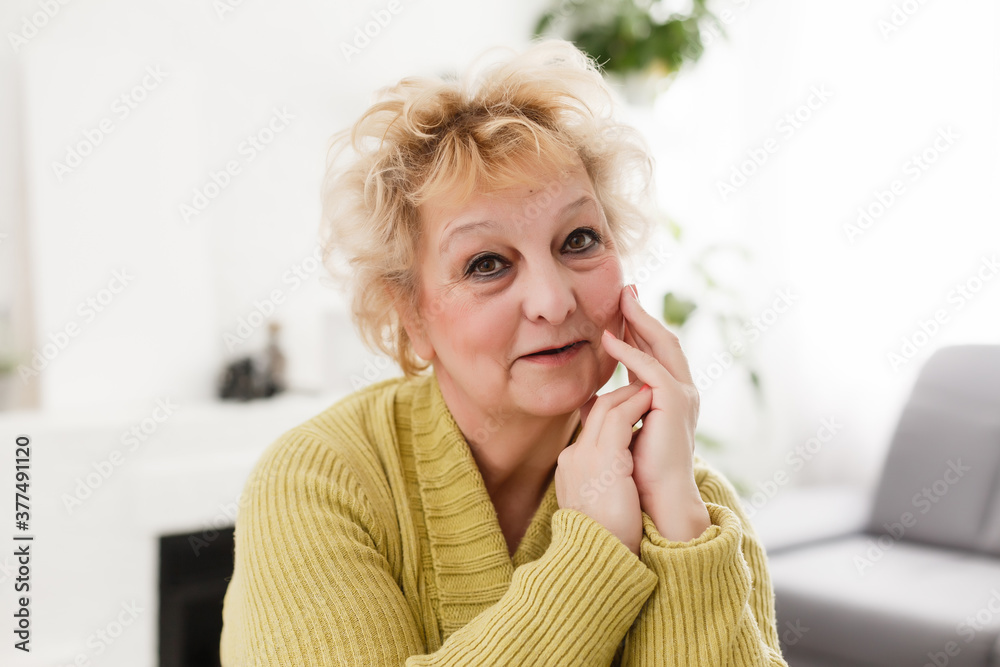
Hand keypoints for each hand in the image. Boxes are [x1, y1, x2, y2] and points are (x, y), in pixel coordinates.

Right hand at [555, 380, 651, 556]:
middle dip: (621, 394)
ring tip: (651, 387)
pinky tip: (652, 399)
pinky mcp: (604, 459)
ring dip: (631, 394)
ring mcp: (585, 456)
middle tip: (643, 384)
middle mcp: (574, 457)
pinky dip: (636, 405)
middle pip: (595, 411)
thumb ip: (602, 483)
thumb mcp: (596, 505)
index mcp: (570, 468)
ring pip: (607, 408)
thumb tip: (619, 477)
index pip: (589, 427)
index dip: (611, 410)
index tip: (632, 402)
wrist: (597, 558)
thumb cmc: (604, 539)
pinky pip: (621, 418)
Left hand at [597, 284, 710, 541]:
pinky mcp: (674, 404)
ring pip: (662, 347)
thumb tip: (589, 398)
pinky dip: (631, 352)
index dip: (639, 327)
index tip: (622, 306)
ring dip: (641, 321)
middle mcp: (681, 391)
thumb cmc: (638, 472)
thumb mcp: (622, 430)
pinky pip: (652, 370)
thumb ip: (612, 409)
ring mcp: (682, 396)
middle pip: (662, 341)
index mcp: (669, 397)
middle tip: (626, 289)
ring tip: (621, 300)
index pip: (654, 352)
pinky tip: (611, 339)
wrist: (656, 500)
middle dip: (644, 314)